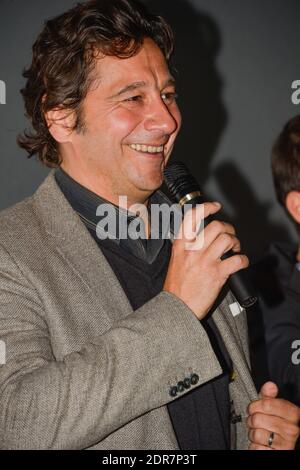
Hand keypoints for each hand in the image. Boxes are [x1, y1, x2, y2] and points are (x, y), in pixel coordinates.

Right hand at [163, 202, 248, 319]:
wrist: (176, 307)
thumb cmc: (176, 287)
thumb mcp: (175, 260)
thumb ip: (186, 247)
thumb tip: (202, 237)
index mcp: (181, 245)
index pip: (192, 217)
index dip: (207, 208)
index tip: (216, 206)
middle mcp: (193, 250)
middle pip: (217, 226)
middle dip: (228, 229)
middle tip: (230, 237)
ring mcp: (205, 261)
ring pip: (227, 239)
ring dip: (235, 243)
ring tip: (234, 250)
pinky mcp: (217, 273)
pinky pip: (237, 260)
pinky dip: (243, 260)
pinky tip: (240, 263)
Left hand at [247, 381, 299, 449]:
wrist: (276, 446)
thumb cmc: (272, 423)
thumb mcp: (271, 407)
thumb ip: (268, 396)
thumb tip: (270, 385)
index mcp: (293, 414)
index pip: (268, 404)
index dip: (255, 405)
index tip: (253, 408)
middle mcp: (292, 430)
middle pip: (258, 419)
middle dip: (252, 420)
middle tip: (255, 422)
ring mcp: (286, 444)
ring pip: (256, 434)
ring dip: (252, 433)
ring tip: (258, 433)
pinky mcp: (277, 455)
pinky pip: (256, 448)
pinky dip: (254, 446)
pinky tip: (261, 444)